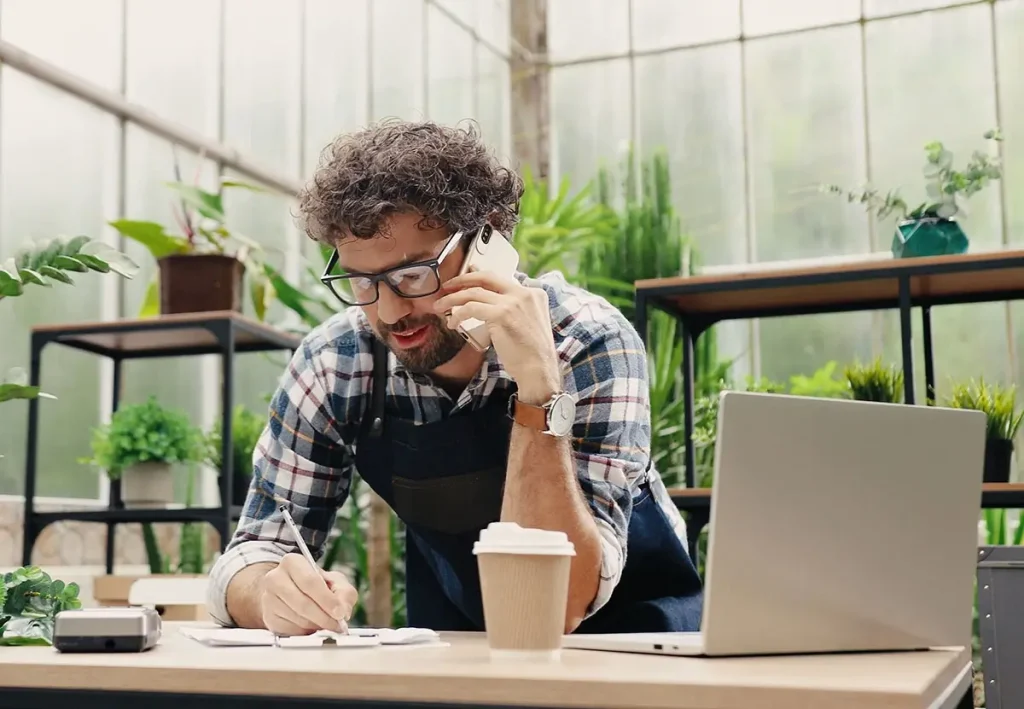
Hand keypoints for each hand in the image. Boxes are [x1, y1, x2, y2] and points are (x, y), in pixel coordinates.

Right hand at [259, 553, 357, 635]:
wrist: (288, 592)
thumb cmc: (314, 585)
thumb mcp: (334, 581)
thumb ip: (344, 593)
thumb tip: (343, 611)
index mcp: (292, 562)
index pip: (310, 582)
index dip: (327, 600)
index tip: (339, 613)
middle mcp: (275, 578)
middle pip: (303, 603)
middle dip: (324, 617)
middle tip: (337, 625)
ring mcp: (268, 599)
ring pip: (298, 619)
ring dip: (316, 625)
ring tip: (325, 622)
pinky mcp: (268, 618)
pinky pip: (291, 630)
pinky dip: (305, 632)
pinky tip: (311, 624)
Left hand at [434, 271, 561, 403]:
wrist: (539, 370)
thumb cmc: (531, 354)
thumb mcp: (529, 323)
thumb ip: (515, 310)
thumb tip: (489, 305)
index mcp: (534, 294)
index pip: (501, 280)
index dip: (479, 277)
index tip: (465, 278)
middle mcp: (525, 293)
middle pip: (487, 277)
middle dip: (463, 279)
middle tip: (447, 287)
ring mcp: (513, 302)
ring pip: (474, 292)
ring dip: (453, 299)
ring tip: (440, 306)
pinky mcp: (501, 314)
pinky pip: (471, 308)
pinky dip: (457, 314)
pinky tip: (452, 323)